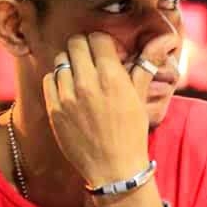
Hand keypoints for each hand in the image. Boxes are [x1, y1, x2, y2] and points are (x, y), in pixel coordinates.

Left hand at [42, 32, 172, 185]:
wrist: (114, 168)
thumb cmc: (131, 133)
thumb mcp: (140, 98)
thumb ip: (143, 68)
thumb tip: (157, 44)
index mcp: (112, 77)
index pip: (98, 38)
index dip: (103, 42)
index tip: (106, 51)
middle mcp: (87, 82)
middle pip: (76, 43)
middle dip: (85, 46)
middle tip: (91, 58)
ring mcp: (67, 96)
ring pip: (61, 59)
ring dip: (71, 62)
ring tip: (80, 74)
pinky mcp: (54, 109)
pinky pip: (49, 79)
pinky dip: (58, 79)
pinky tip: (69, 88)